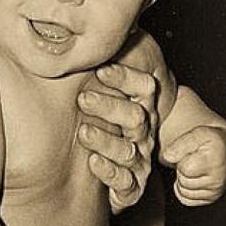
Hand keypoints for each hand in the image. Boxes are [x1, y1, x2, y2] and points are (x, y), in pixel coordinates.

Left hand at [77, 63, 157, 213]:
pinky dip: (109, 171)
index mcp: (137, 108)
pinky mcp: (129, 188)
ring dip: (106, 140)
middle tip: (83, 98)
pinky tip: (93, 162)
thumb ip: (94, 69)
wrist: (96, 179)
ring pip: (127, 150)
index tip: (101, 69)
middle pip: (135, 118)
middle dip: (110, 107)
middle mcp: (141, 134)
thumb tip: (92, 38)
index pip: (142, 88)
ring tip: (84, 132)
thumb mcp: (93, 95)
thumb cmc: (92, 127)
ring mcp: (137, 162)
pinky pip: (125, 182)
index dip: (125, 78)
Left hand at [160, 125, 225, 205]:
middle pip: (183, 182)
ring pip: (184, 192)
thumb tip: (168, 157)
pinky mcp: (211, 198)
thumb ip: (180, 144)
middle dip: (183, 170)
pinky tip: (193, 178)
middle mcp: (219, 180)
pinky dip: (185, 190)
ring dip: (184, 179)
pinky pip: (186, 199)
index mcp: (216, 162)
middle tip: (193, 160)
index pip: (185, 169)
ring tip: (195, 168)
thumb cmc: (209, 141)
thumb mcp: (197, 133)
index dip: (182, 159)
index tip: (192, 152)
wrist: (223, 148)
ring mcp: (216, 191)